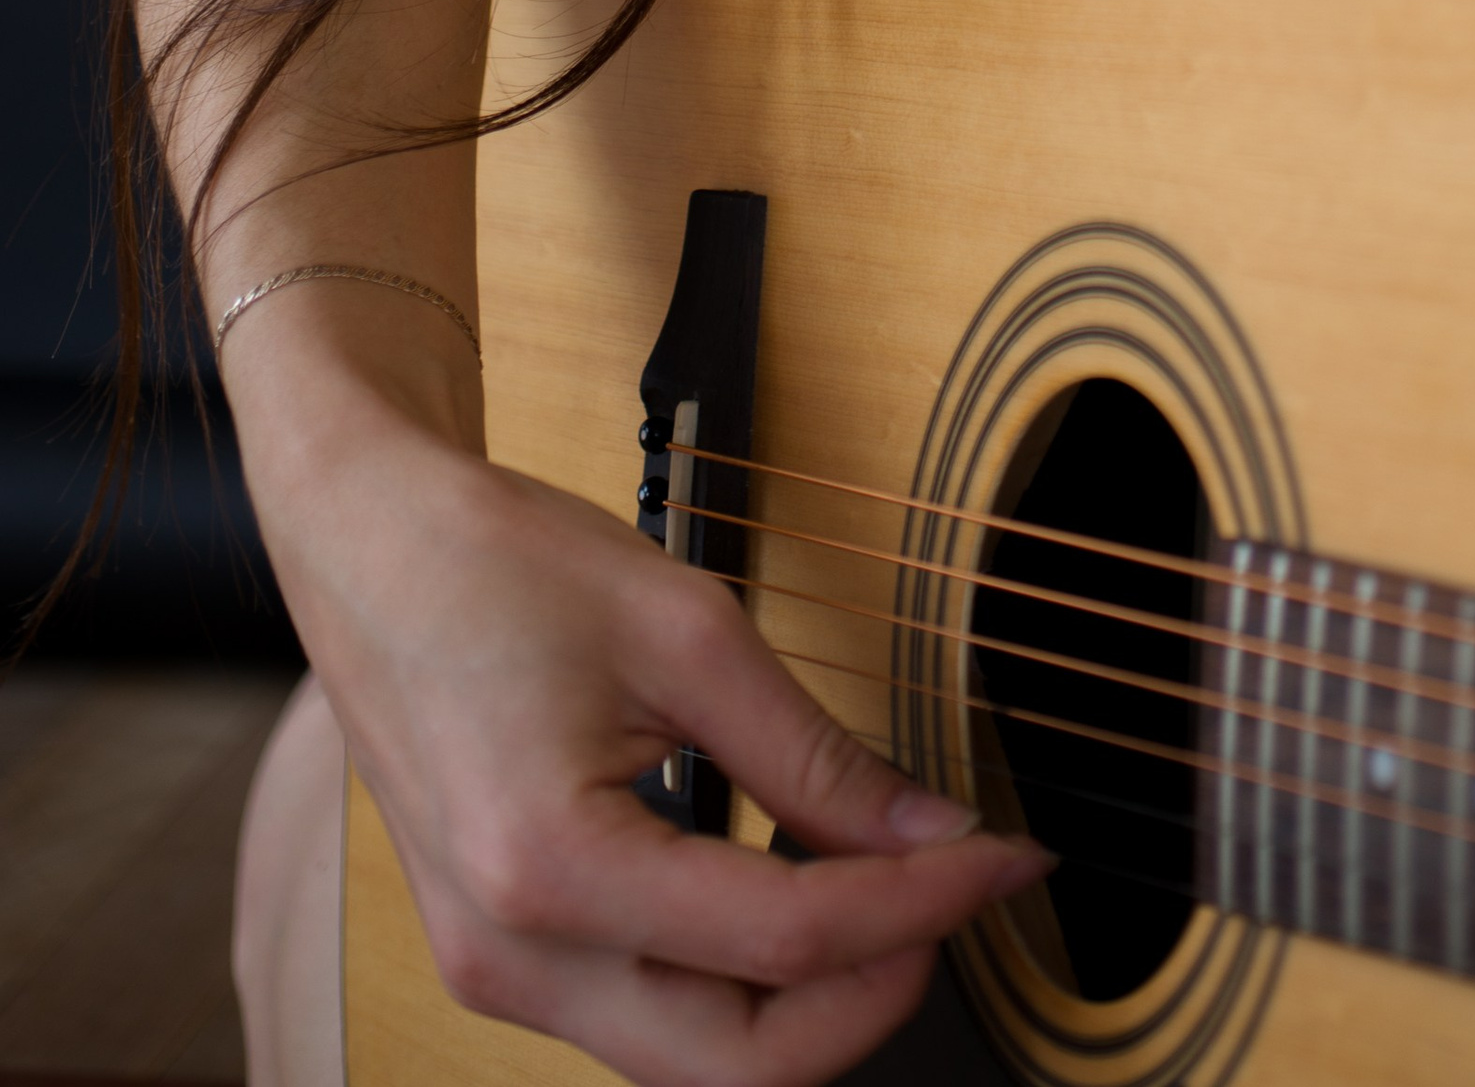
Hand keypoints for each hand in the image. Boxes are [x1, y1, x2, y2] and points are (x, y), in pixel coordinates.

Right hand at [273, 404, 1047, 1083]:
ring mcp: (498, 971)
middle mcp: (511, 958)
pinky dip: (744, 975)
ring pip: (700, 1058)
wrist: (366, 542)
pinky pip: (651, 1013)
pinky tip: (802, 885)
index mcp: (547, 872)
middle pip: (744, 1062)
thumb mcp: (684, 630)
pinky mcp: (506, 954)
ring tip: (895, 886)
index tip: (1005, 856)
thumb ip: (813, 751)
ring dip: (813, 995)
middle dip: (875, 991)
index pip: (785, 942)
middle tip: (958, 892)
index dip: (921, 904)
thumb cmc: (494, 562)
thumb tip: (928, 831)